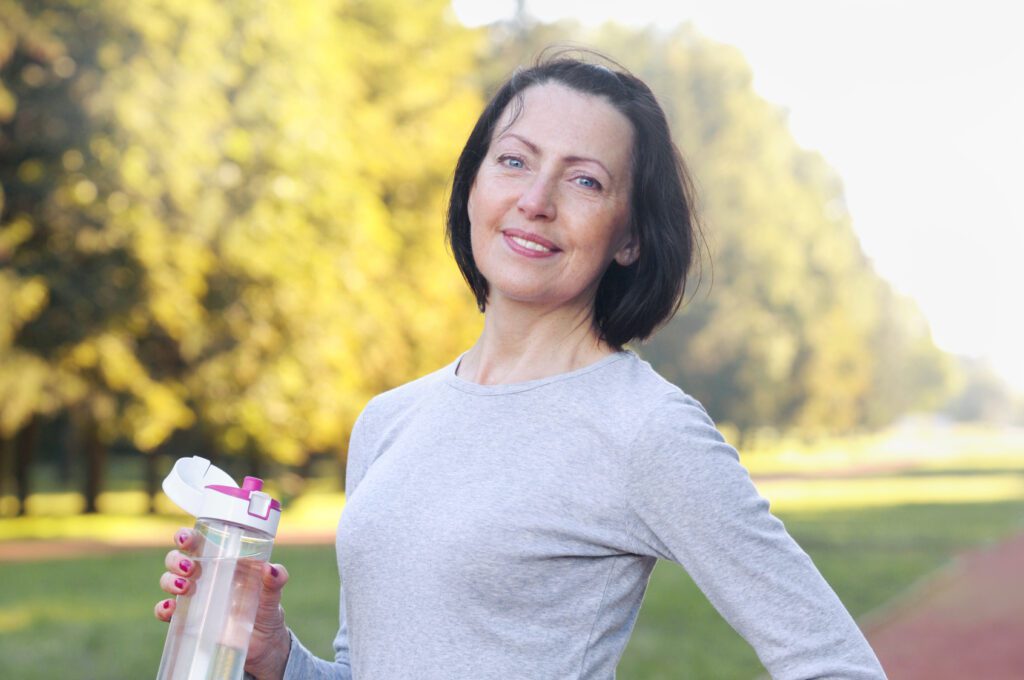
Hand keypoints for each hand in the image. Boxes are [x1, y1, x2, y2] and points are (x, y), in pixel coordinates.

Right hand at [154, 528, 291, 678]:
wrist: (262, 647)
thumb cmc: (267, 611)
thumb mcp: (272, 596)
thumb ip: (275, 582)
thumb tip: (272, 569)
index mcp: (224, 562)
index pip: (200, 542)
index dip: (188, 537)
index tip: (186, 540)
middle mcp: (205, 576)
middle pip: (178, 559)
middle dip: (176, 560)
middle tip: (189, 568)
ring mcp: (194, 598)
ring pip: (169, 581)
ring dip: (169, 580)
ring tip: (184, 588)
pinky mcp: (188, 620)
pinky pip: (167, 611)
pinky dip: (163, 609)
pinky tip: (169, 610)